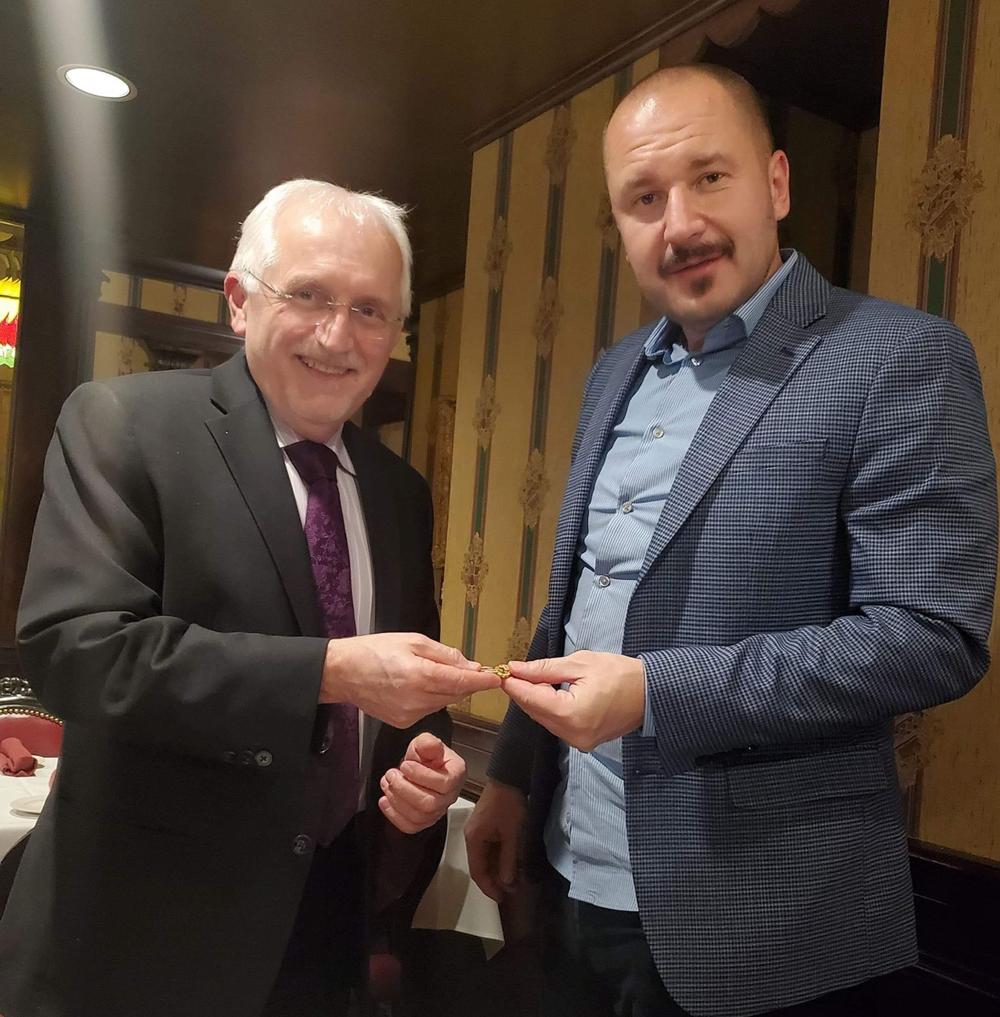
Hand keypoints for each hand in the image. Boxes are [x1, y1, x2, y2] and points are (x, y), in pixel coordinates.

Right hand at [320, 632, 499, 727]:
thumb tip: (471, 665)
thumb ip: (445, 655)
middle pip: (456, 693)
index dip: (482, 680)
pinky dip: (431, 698)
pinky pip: (428, 709)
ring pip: (443, 702)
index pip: (461, 681)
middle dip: (466, 682)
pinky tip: (417, 686)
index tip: (497, 678)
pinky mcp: (403, 723)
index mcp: (420, 675)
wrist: (343, 672)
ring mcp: (410, 714)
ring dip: (448, 689)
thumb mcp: (413, 641)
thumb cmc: (375, 650)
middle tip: (470, 669)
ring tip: (431, 672)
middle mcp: (417, 699)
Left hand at [379, 732, 465, 833]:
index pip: (444, 783)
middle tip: (391, 775)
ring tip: (387, 783)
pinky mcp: (424, 821)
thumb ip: (428, 742)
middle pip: (429, 803)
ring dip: (397, 800)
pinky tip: (385, 801)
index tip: (405, 765)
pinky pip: (410, 826)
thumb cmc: (427, 756)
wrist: (421, 767)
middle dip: (405, 789)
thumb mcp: (426, 742)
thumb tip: (430, 746)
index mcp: (456, 774)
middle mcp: (450, 796)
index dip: (421, 775)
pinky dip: (394, 815)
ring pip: (418, 816)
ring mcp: (438, 811)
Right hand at [465, 780, 526, 902]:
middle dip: (493, 880)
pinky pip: (487, 847)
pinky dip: (496, 858)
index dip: (489, 887)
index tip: (501, 899)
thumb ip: (508, 859)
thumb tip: (507, 882)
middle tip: (509, 892)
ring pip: (483, 857)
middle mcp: (471, 836)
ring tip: (510, 880)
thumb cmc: (509, 805)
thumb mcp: (512, 834)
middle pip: (478, 865)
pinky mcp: (483, 825)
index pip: (477, 871)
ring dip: (495, 869)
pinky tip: (506, 863)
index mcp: (474, 839)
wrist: (508, 776)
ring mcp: (476, 830)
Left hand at [501, 650, 645, 750]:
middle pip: (534, 711)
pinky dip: (547, 708)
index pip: (531, 699)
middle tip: (513, 671)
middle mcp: (571, 734)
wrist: (651, 694)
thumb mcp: (580, 664)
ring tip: (529, 677)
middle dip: (522, 691)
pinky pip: (556, 724)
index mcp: (571, 714)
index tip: (501, 671)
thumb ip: (544, 669)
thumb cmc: (620, 674)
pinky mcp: (582, 742)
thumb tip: (516, 669)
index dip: (513, 684)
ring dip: (534, 700)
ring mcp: (577, 742)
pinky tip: (546, 692)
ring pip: (543, 719)